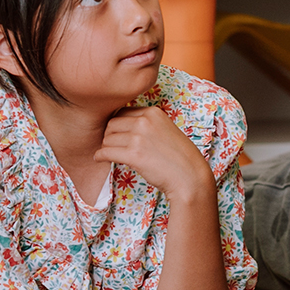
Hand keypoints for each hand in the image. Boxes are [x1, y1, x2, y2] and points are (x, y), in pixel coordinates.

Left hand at [97, 106, 214, 204]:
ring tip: (108, 154)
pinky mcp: (134, 154)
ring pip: (107, 138)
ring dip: (105, 147)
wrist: (189, 176)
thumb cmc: (179, 157)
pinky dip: (101, 156)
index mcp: (153, 112)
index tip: (117, 134)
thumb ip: (147, 125)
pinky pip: (106, 152)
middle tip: (111, 145)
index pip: (123, 112)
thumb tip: (123, 126)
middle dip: (109, 135)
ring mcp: (138, 137)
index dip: (117, 125)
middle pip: (112, 124)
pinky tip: (101, 159)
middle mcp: (145, 121)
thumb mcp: (165, 130)